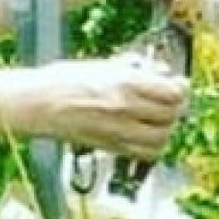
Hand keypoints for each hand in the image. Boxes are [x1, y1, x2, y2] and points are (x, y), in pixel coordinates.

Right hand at [26, 55, 191, 160]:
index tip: (179, 84)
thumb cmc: (64, 80)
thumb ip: (134, 69)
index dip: (181, 88)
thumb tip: (159, 71)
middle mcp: (126, 109)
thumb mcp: (104, 65)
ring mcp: (118, 131)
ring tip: (160, 119)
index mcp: (125, 84)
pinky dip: (151, 146)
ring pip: (162, 138)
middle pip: (171, 116)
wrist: (37, 104)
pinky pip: (144, 153)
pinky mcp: (109, 147)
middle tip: (171, 102)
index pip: (173, 92)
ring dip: (166, 129)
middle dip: (176, 108)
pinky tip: (145, 135)